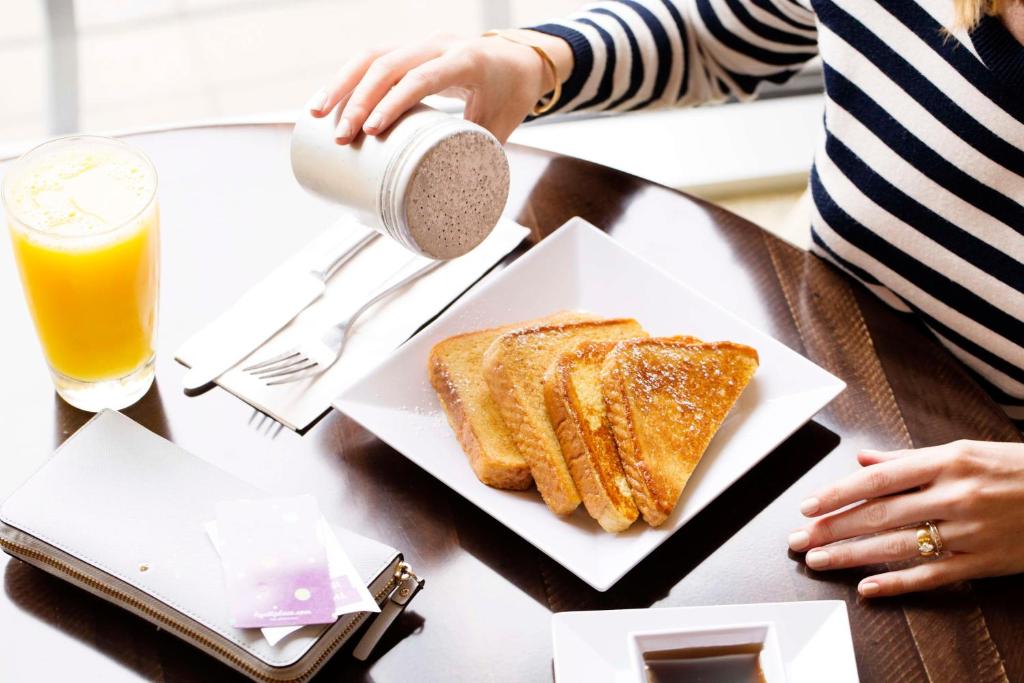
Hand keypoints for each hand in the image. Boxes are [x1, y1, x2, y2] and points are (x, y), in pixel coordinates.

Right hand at [305, 30, 570, 144]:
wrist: (522, 60)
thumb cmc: (512, 96)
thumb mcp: (501, 127)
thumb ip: (476, 157)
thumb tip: (453, 203)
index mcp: (467, 61)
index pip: (422, 78)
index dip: (393, 103)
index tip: (371, 131)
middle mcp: (440, 44)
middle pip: (389, 64)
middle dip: (357, 100)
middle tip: (339, 137)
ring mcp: (421, 43)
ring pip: (372, 54)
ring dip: (341, 84)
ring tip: (316, 115)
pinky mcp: (409, 49)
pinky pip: (372, 56)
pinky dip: (348, 77)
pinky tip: (328, 99)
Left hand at [788, 440, 1023, 596]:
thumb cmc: (1013, 469)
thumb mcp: (962, 451)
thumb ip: (907, 458)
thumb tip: (862, 459)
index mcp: (945, 462)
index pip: (877, 480)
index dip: (838, 494)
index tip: (806, 506)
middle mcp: (953, 496)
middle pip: (878, 515)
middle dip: (831, 528)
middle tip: (797, 539)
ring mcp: (968, 532)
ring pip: (897, 546)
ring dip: (851, 555)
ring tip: (818, 560)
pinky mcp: (982, 563)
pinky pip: (932, 576)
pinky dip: (896, 583)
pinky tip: (866, 588)